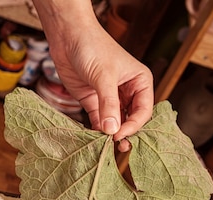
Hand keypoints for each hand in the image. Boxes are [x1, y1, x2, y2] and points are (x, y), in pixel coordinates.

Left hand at [33, 0, 153, 151]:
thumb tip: (112, 131)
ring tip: (104, 147)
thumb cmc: (93, 48)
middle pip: (130, 119)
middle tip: (116, 147)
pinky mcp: (92, 101)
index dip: (133, 125)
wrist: (68, 38)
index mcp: (140, 81)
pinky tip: (93, 138)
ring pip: (115, 122)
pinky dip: (96, 130)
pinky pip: (98, 120)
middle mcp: (128, 91)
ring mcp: (109, 97)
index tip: (119, 135)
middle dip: (124, 132)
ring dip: (110, 134)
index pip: (143, 110)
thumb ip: (108, 104)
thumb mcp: (103, 76)